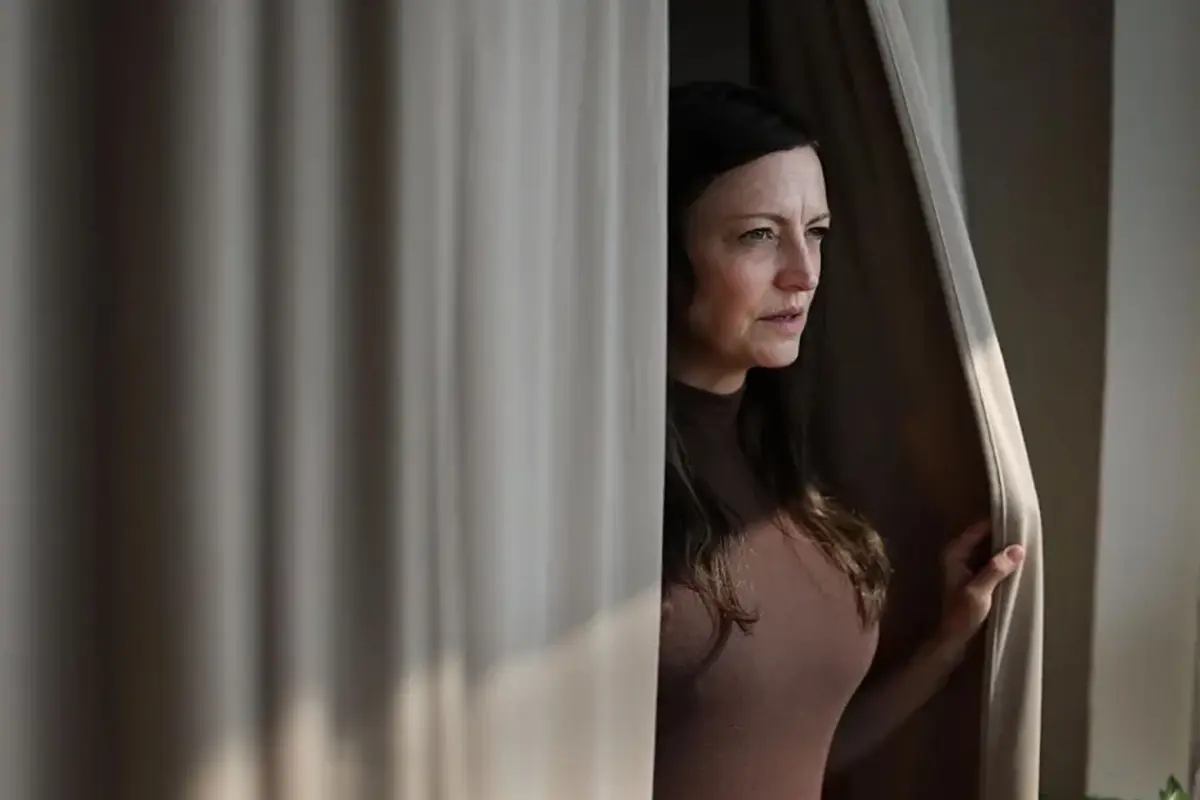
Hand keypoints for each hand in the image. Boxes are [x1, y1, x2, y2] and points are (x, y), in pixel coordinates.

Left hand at [935, 519, 1024, 649]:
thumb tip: (1017, 549)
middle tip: (1028, 530)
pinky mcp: (976, 573)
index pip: (978, 528)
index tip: (1019, 519)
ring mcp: (966, 563)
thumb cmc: (962, 614)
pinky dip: (1003, 559)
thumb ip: (996, 569)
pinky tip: (1019, 560)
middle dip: (1004, 534)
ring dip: (1005, 547)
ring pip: (989, 547)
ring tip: (1028, 542)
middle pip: (984, 535)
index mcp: (955, 552)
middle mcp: (959, 553)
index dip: (997, 523)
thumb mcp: (980, 591)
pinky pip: (991, 559)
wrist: (954, 636)